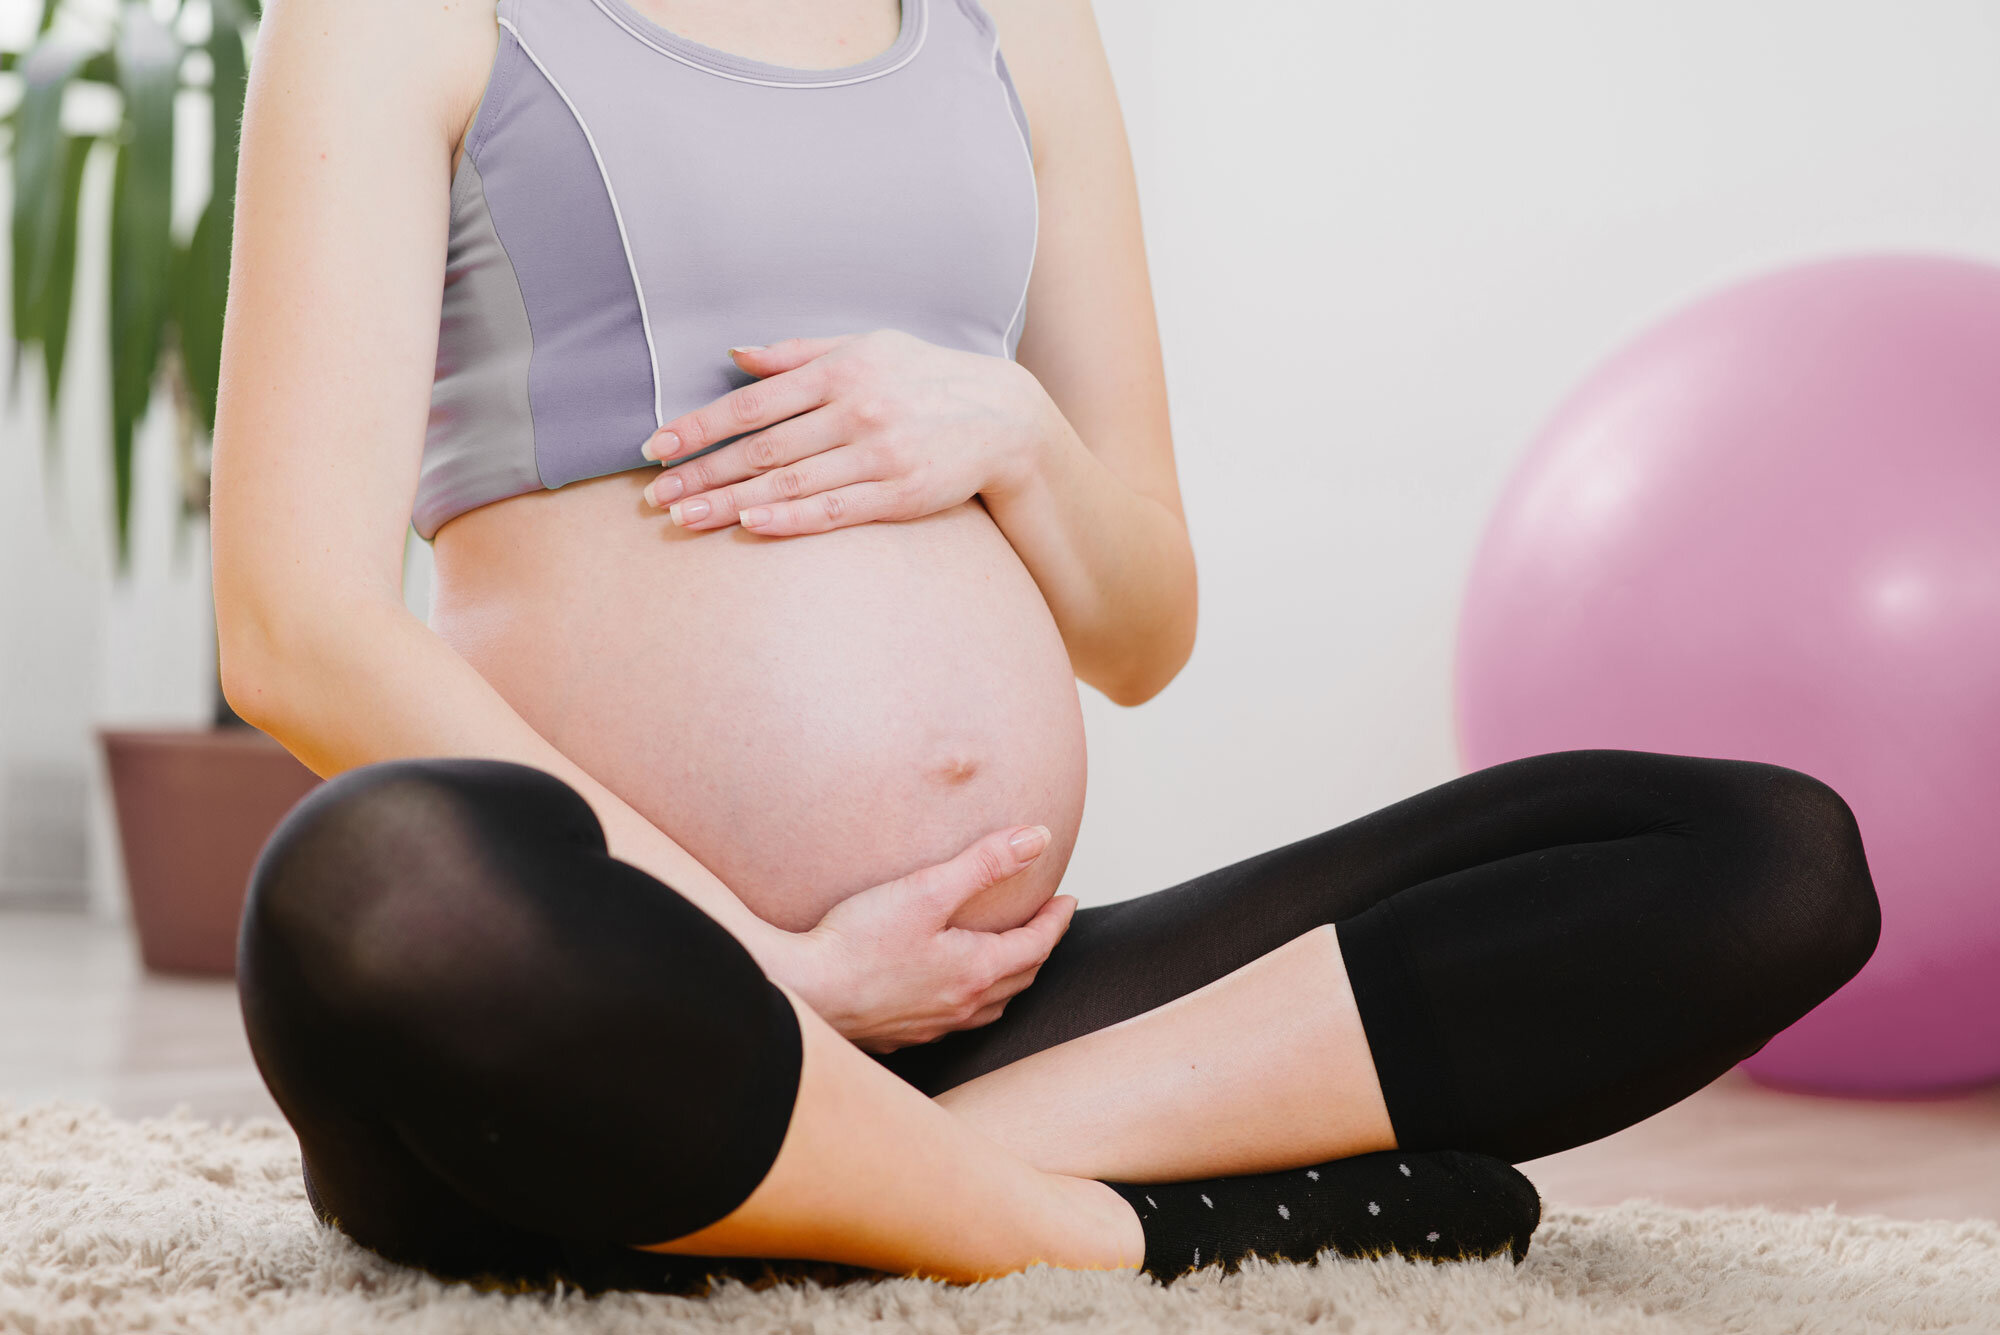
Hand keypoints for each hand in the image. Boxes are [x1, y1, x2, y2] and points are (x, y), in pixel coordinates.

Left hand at [637, 329, 1047, 535]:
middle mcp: (856, 410)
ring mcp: (878, 454)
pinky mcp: (900, 493)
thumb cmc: (925, 378)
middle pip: (762, 449)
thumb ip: (798, 353)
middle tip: (655, 497)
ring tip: (684, 519)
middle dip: (703, 474)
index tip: (657, 448)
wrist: (1003, 415)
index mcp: (840, 371)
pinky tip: (751, 526)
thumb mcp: (867, 346)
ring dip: (730, 503)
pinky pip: (834, 510)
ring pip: (789, 484)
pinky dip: (790, 519)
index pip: (753, 403)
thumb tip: (734, 354)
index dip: (700, 427)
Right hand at [764, 823, 1078, 1053]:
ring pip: (988, 1007)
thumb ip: (984, 863)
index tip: (1067, 900)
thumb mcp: (927, 890)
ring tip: (1008, 957)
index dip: (1056, 921)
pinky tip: (950, 990)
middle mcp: (960, 1006)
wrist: (803, 992)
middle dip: (1038, 948)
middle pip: (1018, 979)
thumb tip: (1038, 839)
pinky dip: (969, 1000)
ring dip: (1008, 980)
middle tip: (1045, 924)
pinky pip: (952, 1020)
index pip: (1035, 945)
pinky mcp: (900, 1035)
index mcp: (975, 971)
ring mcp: (930, 1026)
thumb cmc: (858, 942)